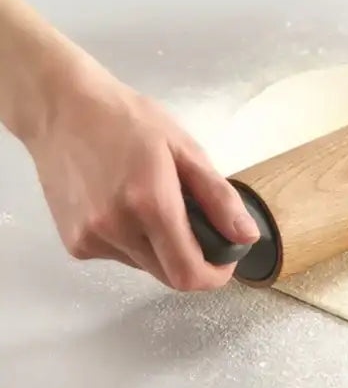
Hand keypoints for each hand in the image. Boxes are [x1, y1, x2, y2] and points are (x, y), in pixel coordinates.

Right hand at [27, 63, 257, 289]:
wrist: (60, 110)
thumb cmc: (127, 121)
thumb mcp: (185, 150)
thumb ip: (219, 197)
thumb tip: (247, 237)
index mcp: (150, 205)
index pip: (189, 274)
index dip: (215, 275)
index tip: (226, 257)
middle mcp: (117, 229)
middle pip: (170, 277)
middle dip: (193, 261)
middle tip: (197, 227)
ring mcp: (91, 239)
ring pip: (146, 266)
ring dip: (162, 249)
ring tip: (153, 205)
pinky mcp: (74, 243)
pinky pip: (120, 256)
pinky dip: (134, 242)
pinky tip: (124, 207)